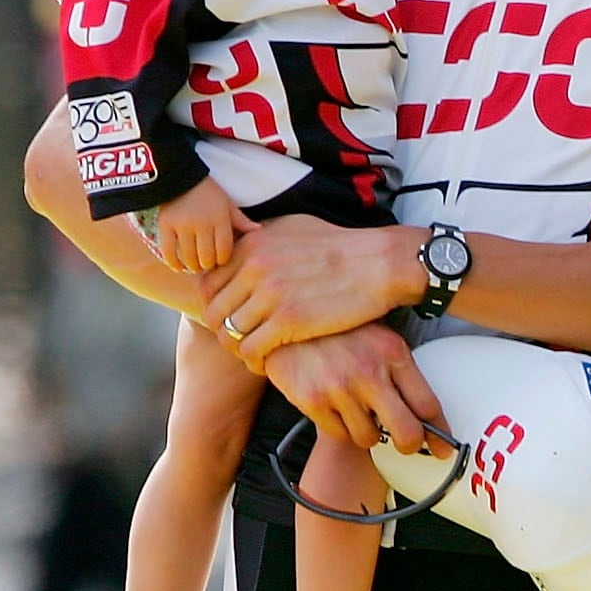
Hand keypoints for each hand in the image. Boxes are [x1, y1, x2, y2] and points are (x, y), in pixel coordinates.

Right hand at [152, 177, 247, 274]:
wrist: (179, 177)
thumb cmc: (208, 192)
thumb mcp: (227, 203)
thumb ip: (240, 220)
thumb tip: (259, 230)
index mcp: (220, 218)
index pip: (224, 250)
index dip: (223, 260)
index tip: (220, 261)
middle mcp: (202, 223)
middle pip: (207, 256)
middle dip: (209, 265)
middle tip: (207, 265)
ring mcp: (182, 225)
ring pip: (189, 257)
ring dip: (193, 266)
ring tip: (195, 267)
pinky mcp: (165, 226)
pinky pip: (169, 251)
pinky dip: (174, 263)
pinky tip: (179, 267)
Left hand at [205, 217, 422, 364]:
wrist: (383, 263)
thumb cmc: (343, 246)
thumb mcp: (295, 227)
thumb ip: (261, 238)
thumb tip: (241, 245)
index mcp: (252, 245)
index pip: (208, 284)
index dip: (216, 305)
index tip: (233, 316)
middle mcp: (254, 267)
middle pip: (214, 311)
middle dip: (224, 330)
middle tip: (243, 339)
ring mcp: (270, 295)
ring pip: (229, 334)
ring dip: (239, 349)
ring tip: (255, 354)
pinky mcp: (289, 321)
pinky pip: (252, 350)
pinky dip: (255, 361)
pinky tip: (267, 363)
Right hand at [264, 326, 451, 456]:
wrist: (286, 320)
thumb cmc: (339, 330)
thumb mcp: (379, 337)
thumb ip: (400, 369)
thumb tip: (424, 412)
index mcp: (394, 353)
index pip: (427, 404)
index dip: (440, 433)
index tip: (443, 449)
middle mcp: (370, 372)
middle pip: (406, 432)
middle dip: (410, 445)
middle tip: (406, 445)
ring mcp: (340, 388)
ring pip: (369, 438)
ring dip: (368, 432)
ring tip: (360, 412)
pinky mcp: (312, 400)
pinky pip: (339, 434)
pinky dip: (340, 427)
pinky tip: (336, 407)